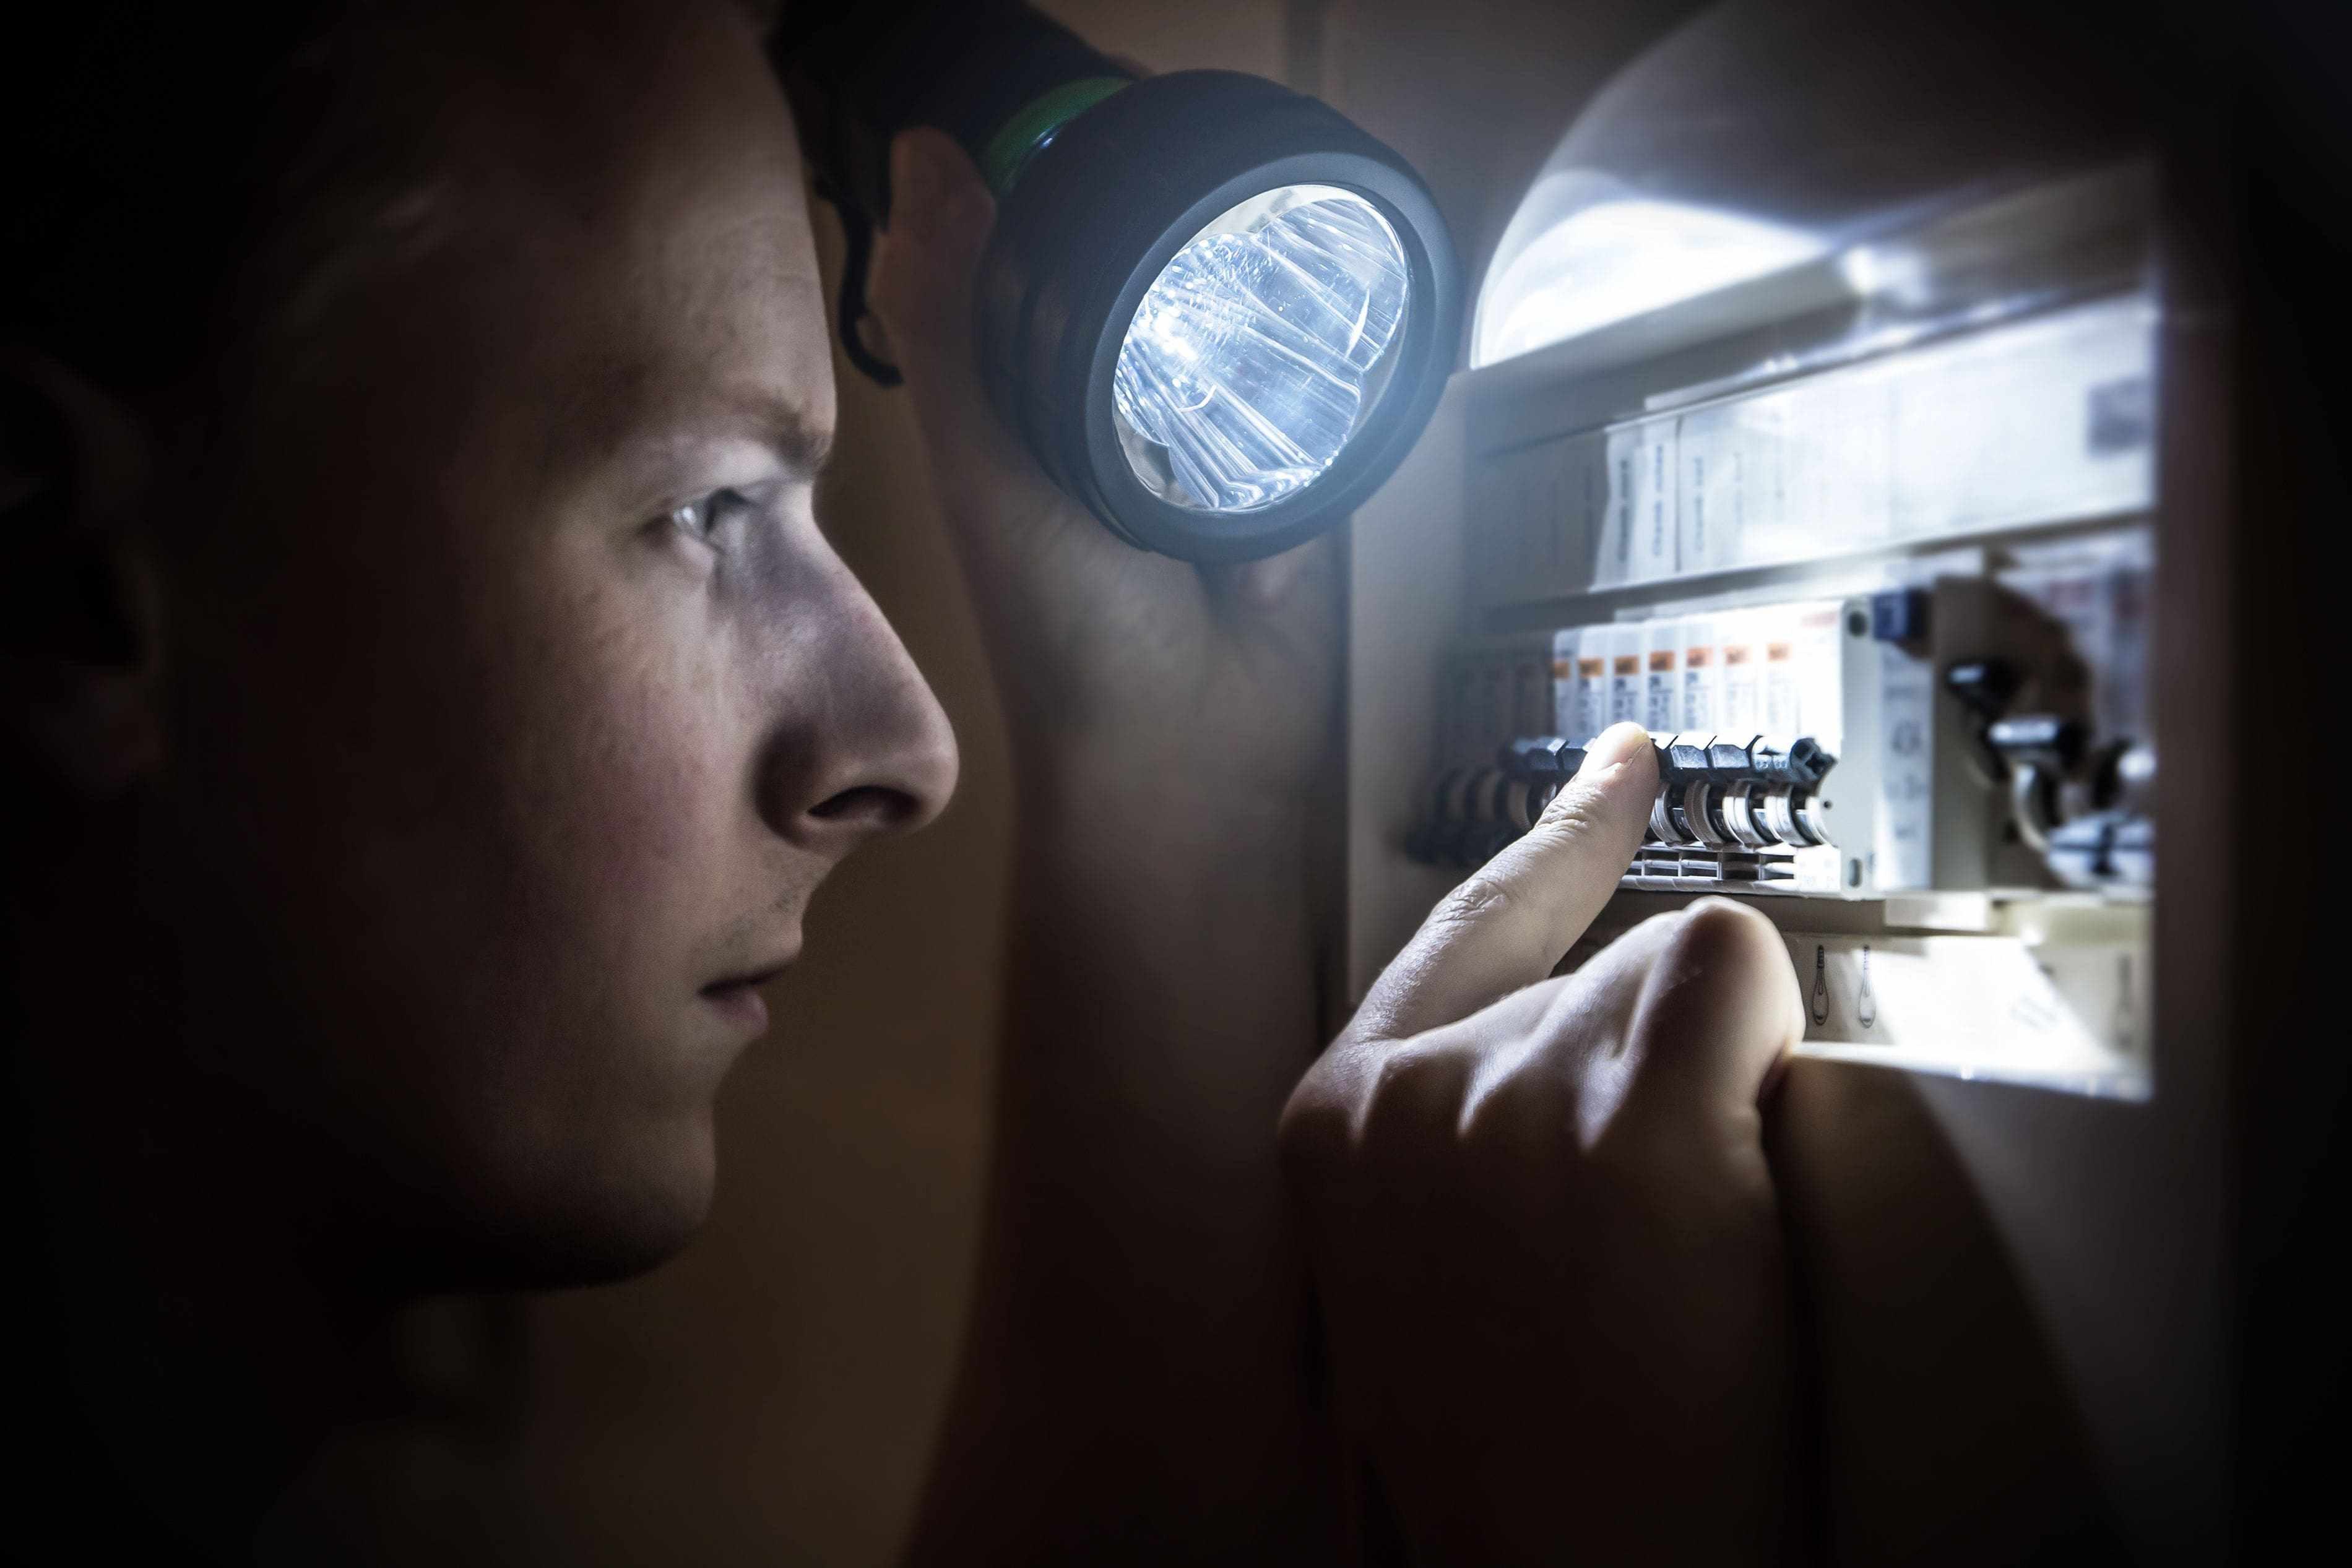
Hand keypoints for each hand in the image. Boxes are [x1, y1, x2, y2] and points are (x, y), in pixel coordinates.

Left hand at [865, 128, 1339, 814]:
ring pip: (1245, 318)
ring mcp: (1218, 440)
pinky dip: (1329, 355)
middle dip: (1185, 207)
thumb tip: (926, 154)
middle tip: (1215, 139)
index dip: (1072, 164)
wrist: (1192, 751)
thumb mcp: (987, 469)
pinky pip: (1322, 388)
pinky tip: (1346, 300)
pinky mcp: (1302, 477)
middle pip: (1158, 267)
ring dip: (1266, 275)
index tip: (1115, 99)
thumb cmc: (1065, 629)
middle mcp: (1121, 407)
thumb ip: (954, 327)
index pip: (1050, 243)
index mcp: (1030, 395)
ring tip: (1284, 206)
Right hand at [1279, 722, 1802, 1562]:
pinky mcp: (1632, 1117)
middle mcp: (1408, 1090)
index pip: (1459, 927)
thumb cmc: (1518, 1460)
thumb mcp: (1422, 1273)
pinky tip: (1733, 1178)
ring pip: (1675, 982)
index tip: (1623, 765)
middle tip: (1660, 1242)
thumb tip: (1591, 1052)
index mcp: (1337, 1126)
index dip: (1557, 843)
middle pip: (1596, 970)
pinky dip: (1763, 1051)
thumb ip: (1463, 1136)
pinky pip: (1735, 974)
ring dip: (1713, 1097)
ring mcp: (1513, 1096)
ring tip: (1685, 1266)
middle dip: (1656, 1076)